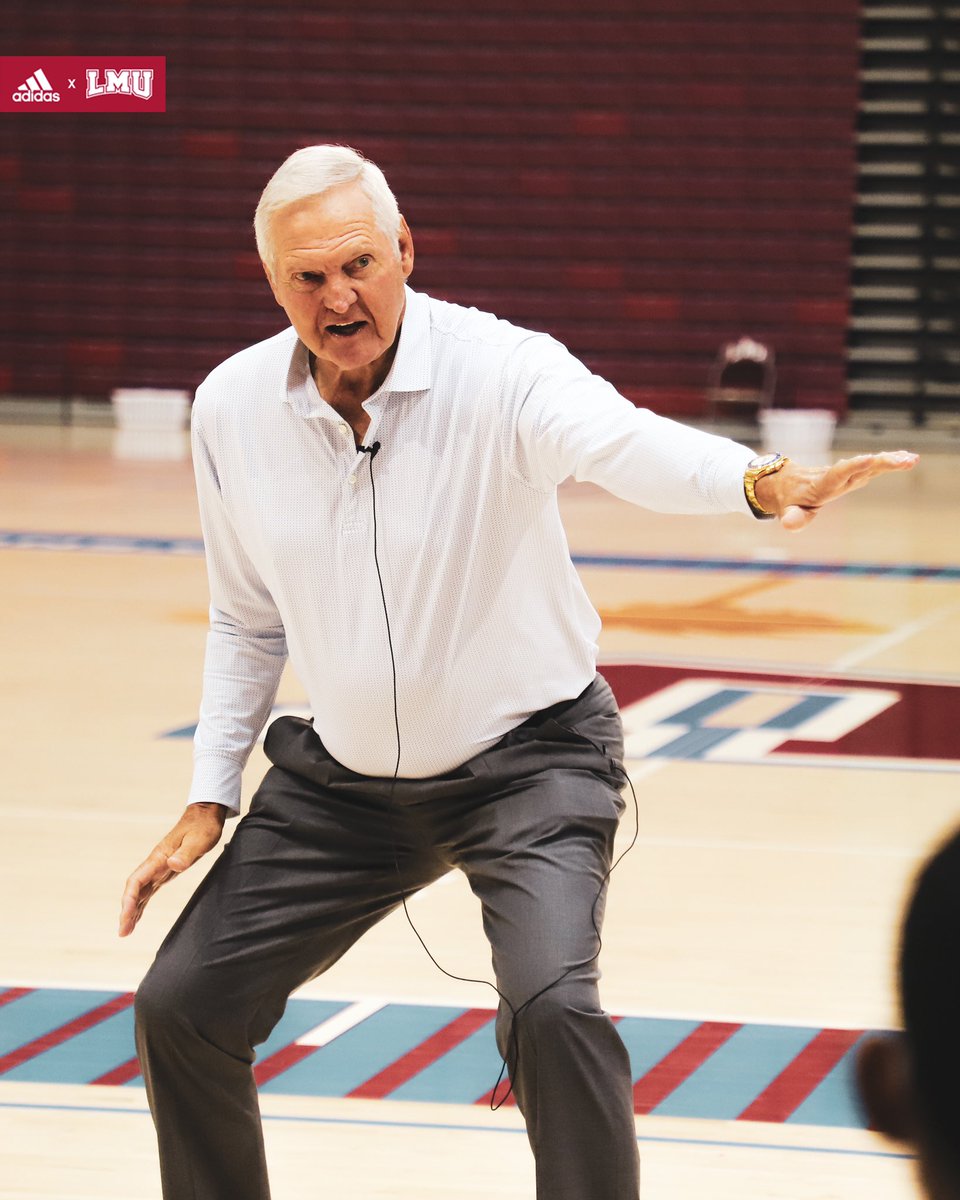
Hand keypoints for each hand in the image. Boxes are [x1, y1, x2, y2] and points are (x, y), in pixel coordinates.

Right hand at [118, 802, 227, 936]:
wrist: (205, 814)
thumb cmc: (203, 826)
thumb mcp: (200, 839)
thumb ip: (187, 853)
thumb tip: (173, 865)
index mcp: (159, 857)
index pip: (137, 880)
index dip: (130, 899)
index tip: (126, 916)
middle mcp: (155, 863)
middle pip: (134, 889)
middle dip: (127, 910)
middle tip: (122, 932)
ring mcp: (159, 866)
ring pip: (140, 891)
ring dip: (131, 910)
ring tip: (125, 931)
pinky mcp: (165, 869)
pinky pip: (148, 889)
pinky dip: (141, 903)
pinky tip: (137, 916)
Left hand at [755, 450, 918, 530]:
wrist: (785, 482)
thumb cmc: (789, 501)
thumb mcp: (787, 512)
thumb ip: (792, 519)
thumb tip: (789, 525)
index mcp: (822, 485)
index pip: (838, 474)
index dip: (853, 466)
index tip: (870, 458)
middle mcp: (836, 476)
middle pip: (860, 467)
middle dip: (882, 463)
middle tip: (905, 461)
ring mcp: (845, 473)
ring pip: (869, 465)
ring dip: (890, 461)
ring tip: (912, 459)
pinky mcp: (852, 473)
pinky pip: (872, 466)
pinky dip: (889, 461)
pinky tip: (908, 458)